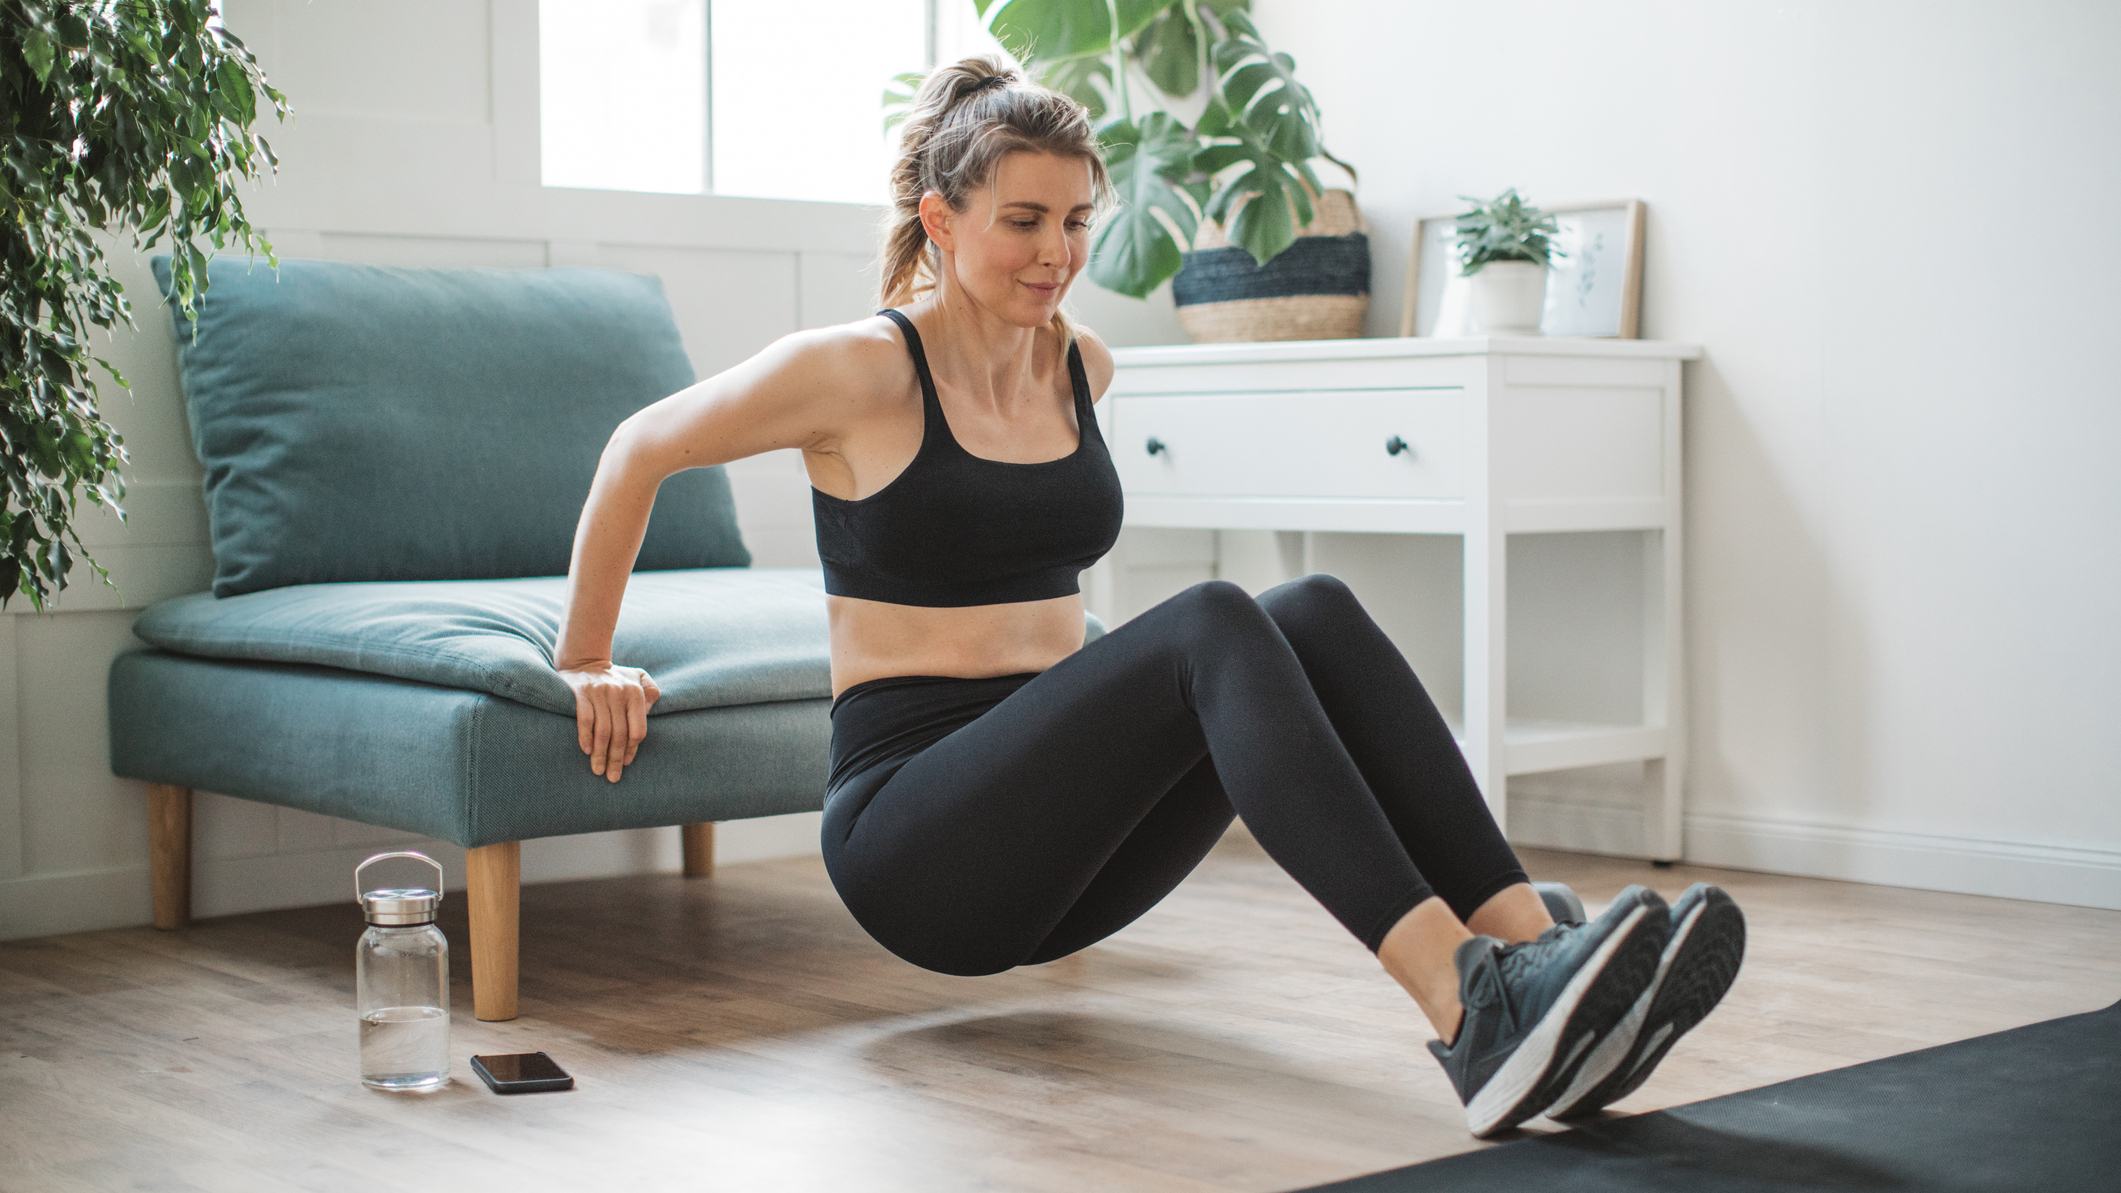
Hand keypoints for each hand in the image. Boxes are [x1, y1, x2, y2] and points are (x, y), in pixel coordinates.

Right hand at [556, 661, 661, 781]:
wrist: (584, 660)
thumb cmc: (615, 677)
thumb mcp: (638, 678)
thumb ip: (651, 691)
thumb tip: (649, 713)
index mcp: (635, 692)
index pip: (637, 729)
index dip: (632, 749)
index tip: (625, 764)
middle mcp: (618, 692)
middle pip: (620, 734)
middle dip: (615, 758)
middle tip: (612, 776)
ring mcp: (599, 692)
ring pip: (603, 730)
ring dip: (600, 754)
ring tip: (598, 770)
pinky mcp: (580, 692)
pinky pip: (585, 719)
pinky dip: (586, 737)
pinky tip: (587, 751)